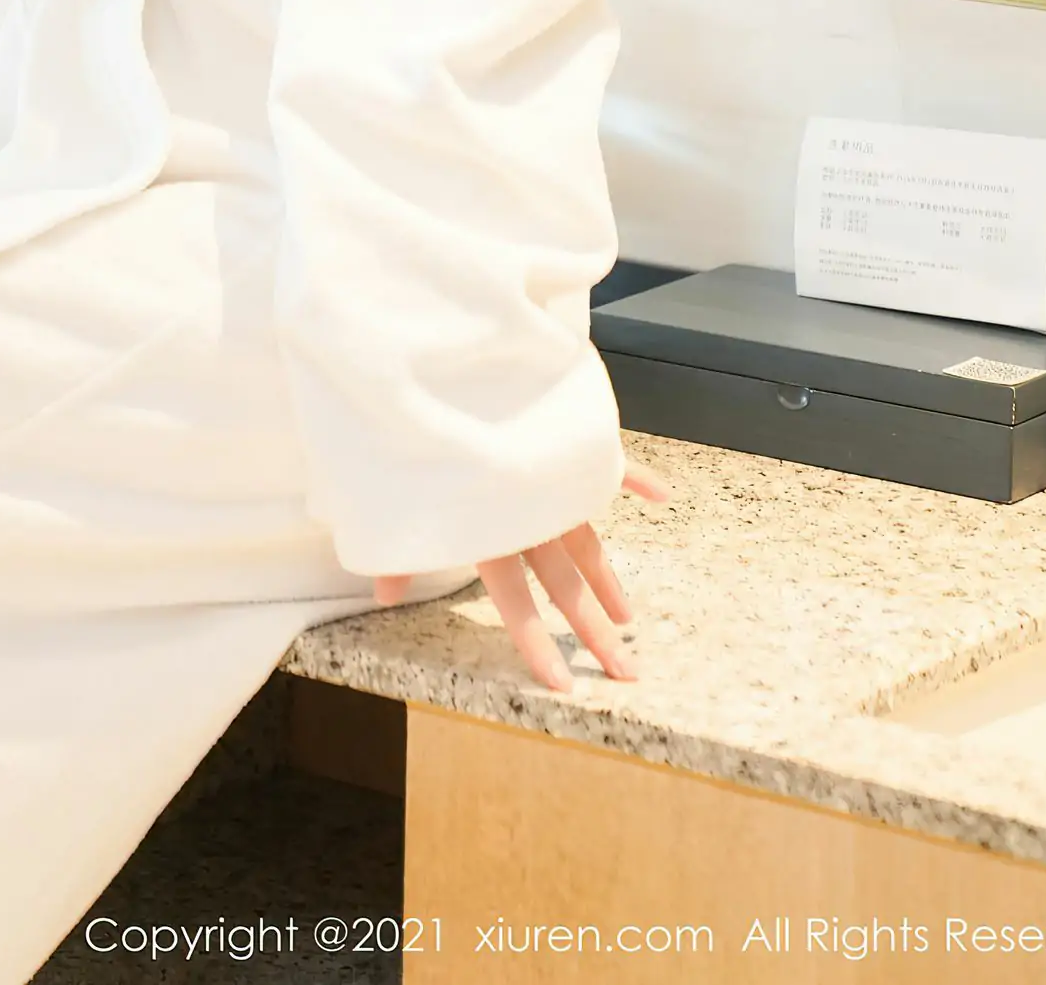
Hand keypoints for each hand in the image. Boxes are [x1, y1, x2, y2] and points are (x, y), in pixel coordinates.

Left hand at [368, 457, 673, 694]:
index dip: (537, 644)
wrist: (445, 360)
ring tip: (628, 616)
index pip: (515, 601)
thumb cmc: (413, 427)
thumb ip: (396, 549)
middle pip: (566, 581)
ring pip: (588, 536)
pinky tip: (662, 495)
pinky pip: (607, 460)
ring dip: (608, 577)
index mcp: (488, 524)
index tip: (564, 685)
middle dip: (595, 630)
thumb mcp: (394, 494)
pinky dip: (635, 476)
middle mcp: (527, 508)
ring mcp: (552, 475)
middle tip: (625, 671)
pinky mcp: (565, 438)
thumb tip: (384, 599)